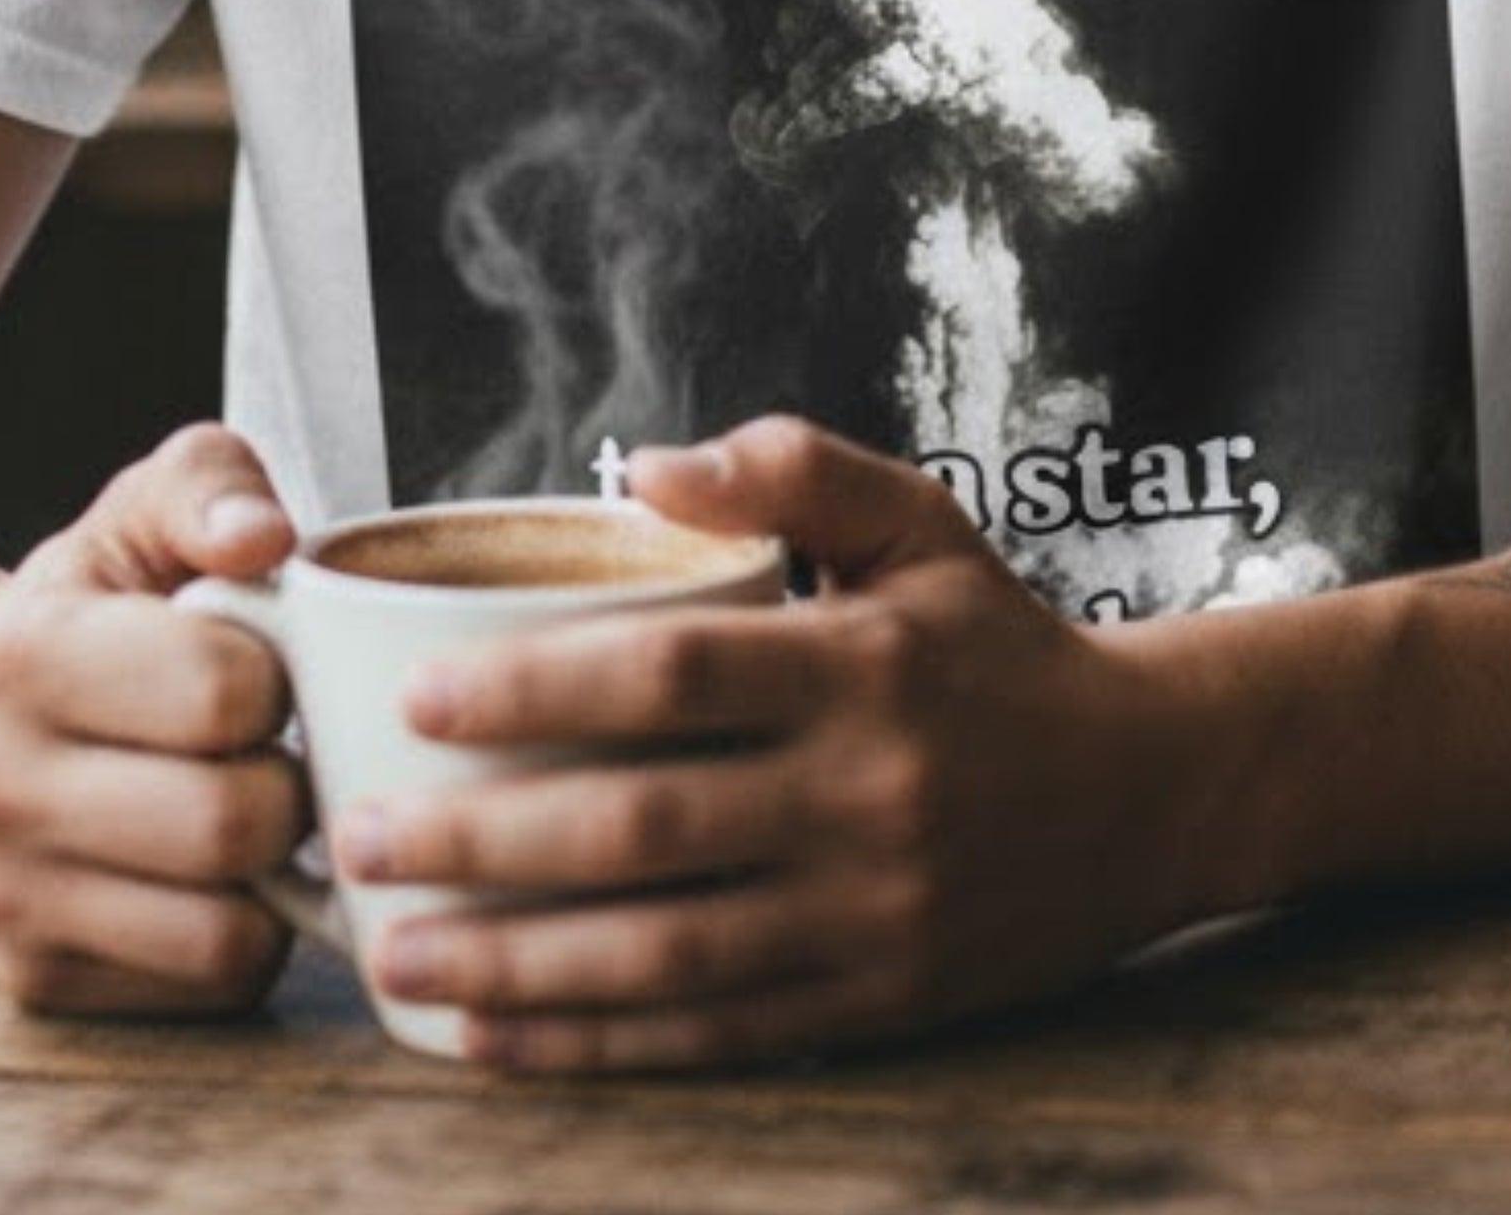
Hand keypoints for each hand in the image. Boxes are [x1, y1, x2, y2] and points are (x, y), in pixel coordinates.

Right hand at [0, 421, 308, 1017]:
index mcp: (17, 654)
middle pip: (230, 823)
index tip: (262, 667)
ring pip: (224, 930)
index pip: (223, 690)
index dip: (278, 677)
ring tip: (255, 810)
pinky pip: (205, 987)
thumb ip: (213, 485)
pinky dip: (245, 936)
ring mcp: (3, 899)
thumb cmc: (96, 605)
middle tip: (276, 750)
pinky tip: (222, 876)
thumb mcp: (141, 510)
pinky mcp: (37, 979)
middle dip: (288, 782)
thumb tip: (267, 539)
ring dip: (276, 875)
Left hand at [340, 415, 1193, 1071]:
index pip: (674, 676)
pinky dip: (595, 1043)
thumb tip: (643, 471)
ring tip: (391, 952)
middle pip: (645, 827)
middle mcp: (863, 797)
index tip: (417, 697)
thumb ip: (790, 468)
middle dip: (485, 841)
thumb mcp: (918, 519)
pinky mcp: (874, 1004)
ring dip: (514, 961)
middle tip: (357, 835)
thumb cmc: (996, 642)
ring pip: (665, 953)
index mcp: (860, 666)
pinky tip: (492, 1034)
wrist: (1152, 792)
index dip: (537, 691)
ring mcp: (869, 915)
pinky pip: (713, 1034)